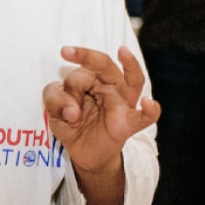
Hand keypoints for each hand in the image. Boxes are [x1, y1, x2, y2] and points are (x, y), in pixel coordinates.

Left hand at [43, 46, 159, 174]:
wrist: (83, 152)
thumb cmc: (72, 124)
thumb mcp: (54, 111)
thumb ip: (55, 101)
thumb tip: (72, 110)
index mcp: (92, 79)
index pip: (80, 73)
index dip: (68, 89)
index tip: (58, 109)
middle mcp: (111, 85)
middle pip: (105, 65)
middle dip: (87, 57)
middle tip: (66, 51)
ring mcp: (123, 103)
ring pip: (133, 80)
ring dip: (130, 65)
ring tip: (123, 51)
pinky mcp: (129, 124)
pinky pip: (145, 117)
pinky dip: (150, 110)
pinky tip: (148, 103)